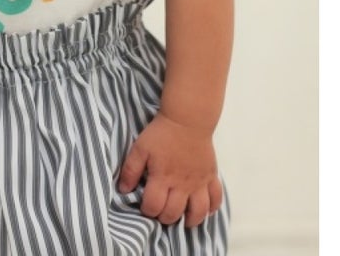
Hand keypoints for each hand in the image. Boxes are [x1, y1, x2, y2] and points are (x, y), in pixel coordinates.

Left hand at [117, 112, 222, 227]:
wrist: (187, 119)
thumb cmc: (161, 133)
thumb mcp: (140, 148)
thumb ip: (130, 170)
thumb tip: (123, 190)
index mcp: (162, 178)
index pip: (154, 206)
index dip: (147, 210)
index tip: (145, 206)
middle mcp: (182, 185)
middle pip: (174, 213)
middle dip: (164, 217)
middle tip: (161, 211)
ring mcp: (199, 182)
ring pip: (198, 212)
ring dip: (190, 220)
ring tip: (183, 218)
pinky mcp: (211, 176)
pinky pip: (216, 199)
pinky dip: (211, 209)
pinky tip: (203, 209)